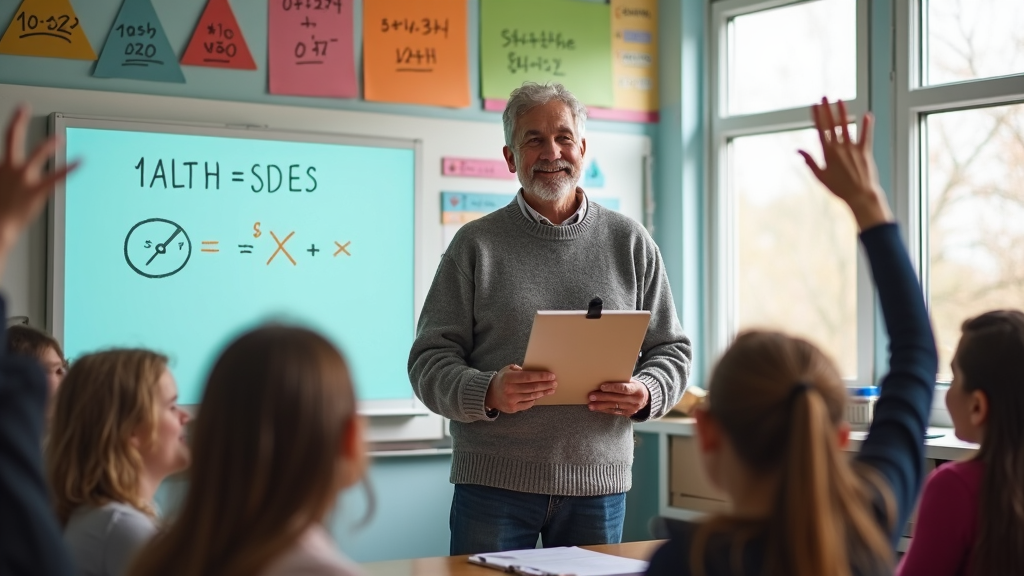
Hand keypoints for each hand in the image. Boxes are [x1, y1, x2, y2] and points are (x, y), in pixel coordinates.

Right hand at [0, 105, 77, 278]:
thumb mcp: (0, 183)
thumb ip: (6, 172)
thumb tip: (9, 169)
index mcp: (2, 166)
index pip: (8, 137)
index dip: (15, 121)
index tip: (21, 109)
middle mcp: (11, 168)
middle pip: (12, 138)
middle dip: (17, 121)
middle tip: (24, 108)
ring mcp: (23, 179)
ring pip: (36, 155)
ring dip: (47, 145)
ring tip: (59, 137)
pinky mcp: (36, 191)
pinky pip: (56, 177)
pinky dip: (69, 168)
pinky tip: (79, 162)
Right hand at [485, 364, 556, 413]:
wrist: (489, 394)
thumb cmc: (502, 380)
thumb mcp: (507, 370)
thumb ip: (520, 369)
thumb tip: (536, 370)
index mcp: (508, 378)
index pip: (528, 377)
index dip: (541, 376)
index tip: (551, 376)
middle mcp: (509, 389)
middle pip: (532, 387)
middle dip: (545, 385)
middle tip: (554, 383)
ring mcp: (511, 400)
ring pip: (531, 396)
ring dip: (543, 393)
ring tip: (551, 389)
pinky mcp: (512, 408)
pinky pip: (527, 404)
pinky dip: (534, 399)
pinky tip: (540, 395)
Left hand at [588, 379, 648, 416]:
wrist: (646, 398)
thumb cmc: (634, 386)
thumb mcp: (632, 381)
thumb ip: (621, 380)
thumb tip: (604, 376)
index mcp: (637, 389)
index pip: (624, 388)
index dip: (612, 387)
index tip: (602, 386)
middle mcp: (635, 400)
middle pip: (617, 398)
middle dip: (602, 397)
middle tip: (591, 396)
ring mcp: (632, 408)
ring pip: (614, 406)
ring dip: (601, 405)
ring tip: (591, 404)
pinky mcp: (627, 414)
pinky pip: (614, 412)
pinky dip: (604, 410)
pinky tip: (596, 408)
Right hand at [798, 97, 892, 230]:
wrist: (859, 195)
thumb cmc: (838, 188)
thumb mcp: (820, 176)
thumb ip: (809, 161)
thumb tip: (798, 150)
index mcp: (827, 153)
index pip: (820, 130)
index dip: (817, 116)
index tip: (814, 105)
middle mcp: (839, 147)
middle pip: (832, 124)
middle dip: (827, 109)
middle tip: (824, 96)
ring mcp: (853, 148)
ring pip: (847, 126)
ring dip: (843, 112)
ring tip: (840, 100)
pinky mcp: (865, 151)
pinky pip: (866, 136)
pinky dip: (866, 125)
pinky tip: (867, 115)